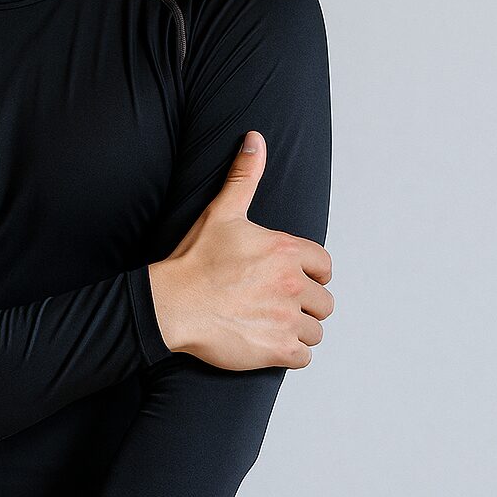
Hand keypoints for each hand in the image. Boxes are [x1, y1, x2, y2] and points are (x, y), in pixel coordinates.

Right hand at [148, 130, 334, 369]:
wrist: (171, 304)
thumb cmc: (194, 261)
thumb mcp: (222, 213)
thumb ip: (245, 177)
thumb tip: (255, 139)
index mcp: (287, 251)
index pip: (325, 266)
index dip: (309, 272)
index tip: (289, 277)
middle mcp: (293, 284)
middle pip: (324, 301)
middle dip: (305, 303)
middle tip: (276, 303)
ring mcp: (287, 319)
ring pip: (315, 330)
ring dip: (299, 329)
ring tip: (270, 323)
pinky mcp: (277, 350)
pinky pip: (305, 356)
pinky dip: (291, 353)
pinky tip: (268, 342)